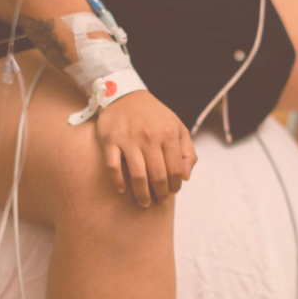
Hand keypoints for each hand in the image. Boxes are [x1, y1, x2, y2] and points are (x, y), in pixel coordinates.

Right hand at [95, 91, 197, 207]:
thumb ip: (187, 151)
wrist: (125, 94)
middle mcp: (150, 138)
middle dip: (160, 194)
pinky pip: (113, 166)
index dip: (175, 185)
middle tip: (159, 201)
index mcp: (168, 134)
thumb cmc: (154, 115)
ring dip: (141, 194)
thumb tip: (185, 177)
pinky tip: (122, 190)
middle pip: (158, 176)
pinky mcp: (111, 140)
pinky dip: (118, 181)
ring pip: (138, 175)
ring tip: (143, 203)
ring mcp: (129, 140)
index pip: (175, 170)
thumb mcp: (177, 127)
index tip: (172, 192)